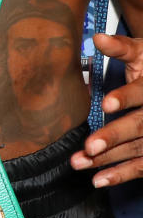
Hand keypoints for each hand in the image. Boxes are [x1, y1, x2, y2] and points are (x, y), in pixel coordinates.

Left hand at [70, 33, 142, 185]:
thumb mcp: (142, 52)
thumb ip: (121, 47)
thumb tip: (97, 37)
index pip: (141, 92)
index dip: (125, 97)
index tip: (105, 103)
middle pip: (139, 126)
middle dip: (114, 136)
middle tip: (89, 146)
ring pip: (137, 149)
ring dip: (109, 159)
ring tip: (80, 163)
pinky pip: (142, 166)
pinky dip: (121, 174)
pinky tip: (99, 179)